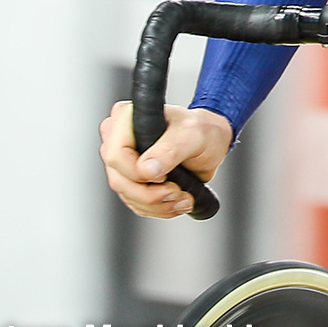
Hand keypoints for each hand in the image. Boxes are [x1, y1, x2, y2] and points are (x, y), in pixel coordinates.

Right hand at [100, 100, 232, 217]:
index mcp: (127, 118)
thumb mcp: (192, 134)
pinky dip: (158, 208)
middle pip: (119, 180)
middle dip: (151, 194)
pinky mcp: (131, 179)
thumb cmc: (202, 130)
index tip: (163, 176)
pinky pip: (136, 203)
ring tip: (183, 197)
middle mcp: (118, 139)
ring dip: (158, 204)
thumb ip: (170, 150)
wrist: (211, 143)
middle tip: (177, 191)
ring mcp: (123, 162)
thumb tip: (145, 170)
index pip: (116, 154)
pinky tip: (176, 201)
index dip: (137, 172)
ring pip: (127, 196)